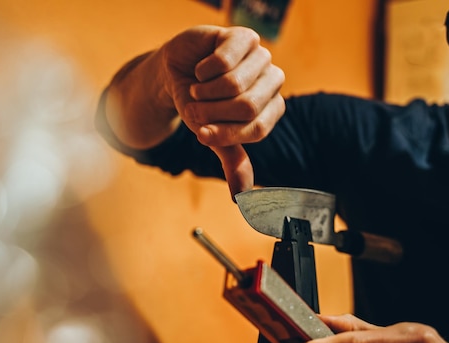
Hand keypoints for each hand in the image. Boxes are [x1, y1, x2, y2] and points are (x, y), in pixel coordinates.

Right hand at [162, 25, 285, 196]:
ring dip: (205, 92)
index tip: (202, 134)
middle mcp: (272, 81)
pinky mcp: (242, 38)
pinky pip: (223, 62)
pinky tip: (200, 68)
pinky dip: (202, 71)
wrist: (175, 74)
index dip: (226, 134)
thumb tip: (240, 198)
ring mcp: (260, 56)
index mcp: (272, 108)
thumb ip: (231, 161)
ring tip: (198, 88)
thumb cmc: (200, 105)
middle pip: (247, 107)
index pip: (258, 129)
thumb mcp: (214, 135)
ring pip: (234, 84)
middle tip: (196, 109)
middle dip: (212, 113)